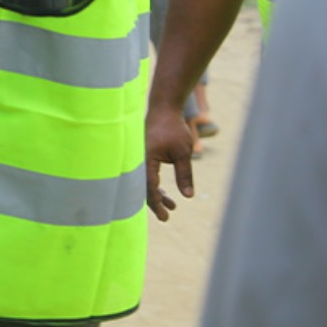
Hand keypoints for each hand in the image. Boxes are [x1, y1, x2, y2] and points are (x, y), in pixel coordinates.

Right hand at [145, 102, 195, 220]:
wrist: (164, 109)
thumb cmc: (173, 129)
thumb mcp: (183, 153)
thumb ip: (184, 175)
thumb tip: (188, 196)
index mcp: (145, 159)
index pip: (149, 187)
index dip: (156, 203)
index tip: (166, 216)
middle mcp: (138, 160)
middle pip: (143, 188)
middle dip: (155, 203)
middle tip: (167, 217)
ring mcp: (139, 158)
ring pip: (144, 182)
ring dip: (157, 194)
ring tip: (173, 205)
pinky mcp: (143, 156)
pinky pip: (146, 175)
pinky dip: (155, 185)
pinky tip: (167, 193)